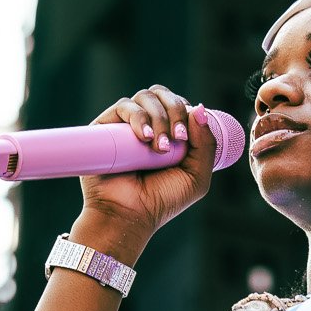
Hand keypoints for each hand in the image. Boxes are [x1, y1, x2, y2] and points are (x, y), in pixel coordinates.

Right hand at [76, 85, 217, 245]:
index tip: (186, 138)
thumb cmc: (162, 200)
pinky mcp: (104, 128)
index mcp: (167, 131)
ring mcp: (124, 125)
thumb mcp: (196, 176)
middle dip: (174, 111)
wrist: (129, 216)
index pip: (178, 103)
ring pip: (145, 97)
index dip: (186, 111)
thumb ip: (206, 144)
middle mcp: (146, 124)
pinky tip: (145, 138)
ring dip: (159, 117)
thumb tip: (200, 108)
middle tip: (178, 139)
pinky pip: (123, 107)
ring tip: (159, 148)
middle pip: (162, 94)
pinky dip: (138, 117)